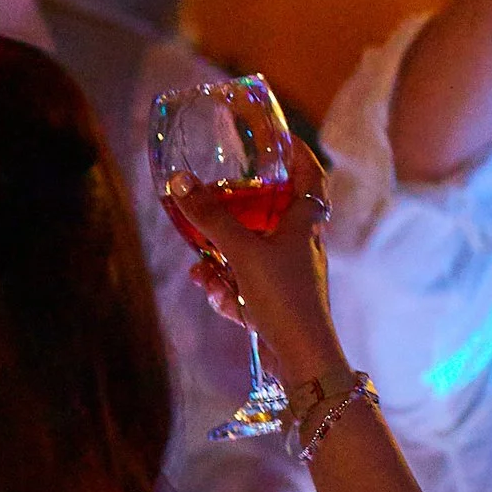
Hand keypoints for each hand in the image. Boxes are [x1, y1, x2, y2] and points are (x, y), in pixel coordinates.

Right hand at [176, 137, 343, 375]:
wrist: (301, 354)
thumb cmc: (284, 295)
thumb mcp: (244, 251)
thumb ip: (212, 218)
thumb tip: (182, 182)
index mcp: (306, 223)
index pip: (309, 176)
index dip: (297, 155)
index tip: (280, 138)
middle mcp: (301, 245)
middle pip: (265, 218)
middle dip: (228, 222)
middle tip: (203, 218)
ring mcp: (289, 275)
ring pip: (245, 257)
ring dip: (219, 266)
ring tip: (205, 276)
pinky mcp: (276, 302)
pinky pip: (242, 288)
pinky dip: (227, 293)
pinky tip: (220, 300)